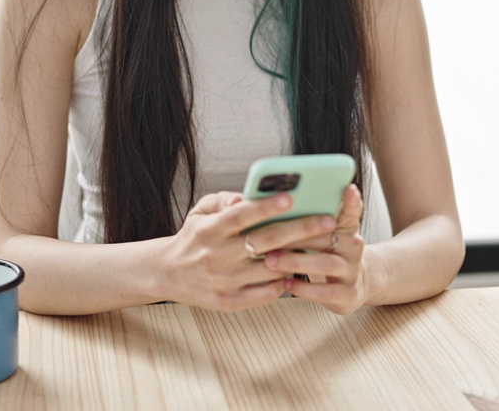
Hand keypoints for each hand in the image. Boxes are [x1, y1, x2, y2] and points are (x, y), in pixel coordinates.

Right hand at [159, 190, 338, 311]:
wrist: (169, 274)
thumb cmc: (194, 237)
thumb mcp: (199, 212)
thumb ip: (222, 200)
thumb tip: (242, 197)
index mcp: (210, 230)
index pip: (242, 216)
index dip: (266, 206)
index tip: (291, 197)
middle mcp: (218, 256)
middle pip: (267, 241)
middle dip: (301, 229)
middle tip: (328, 220)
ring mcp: (226, 281)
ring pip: (271, 268)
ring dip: (300, 257)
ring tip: (323, 246)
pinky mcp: (230, 302)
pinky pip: (266, 293)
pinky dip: (283, 283)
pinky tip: (297, 272)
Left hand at [265, 185, 368, 314]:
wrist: (354, 283)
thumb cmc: (327, 252)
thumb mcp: (322, 233)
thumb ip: (304, 217)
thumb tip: (266, 202)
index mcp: (346, 227)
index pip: (351, 211)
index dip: (351, 201)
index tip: (348, 188)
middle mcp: (353, 246)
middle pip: (327, 237)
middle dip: (297, 237)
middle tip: (270, 236)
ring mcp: (352, 270)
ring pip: (325, 264)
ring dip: (296, 262)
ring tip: (271, 261)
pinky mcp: (348, 293)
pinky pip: (326, 291)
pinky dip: (304, 288)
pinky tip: (286, 283)